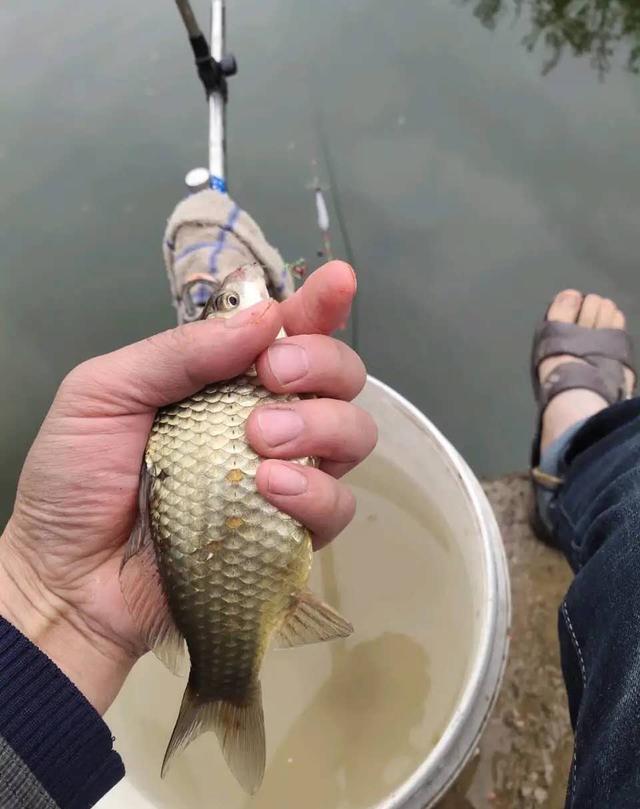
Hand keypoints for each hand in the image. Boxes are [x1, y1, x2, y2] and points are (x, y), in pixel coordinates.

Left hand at [0, 262, 375, 713]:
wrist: (69, 578)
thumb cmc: (75, 479)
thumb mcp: (104, 393)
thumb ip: (179, 353)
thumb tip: (264, 318)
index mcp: (223, 380)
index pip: (288, 332)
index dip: (320, 305)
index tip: (338, 282)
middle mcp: (265, 420)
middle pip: (340, 376)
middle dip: (321, 362)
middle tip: (274, 375)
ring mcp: (285, 478)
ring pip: (352, 434)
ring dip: (320, 424)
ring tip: (261, 440)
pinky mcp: (290, 534)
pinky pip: (338, 505)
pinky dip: (315, 492)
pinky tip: (270, 489)